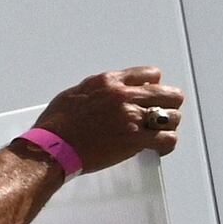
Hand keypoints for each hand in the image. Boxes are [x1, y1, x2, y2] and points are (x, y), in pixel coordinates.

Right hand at [28, 66, 183, 173]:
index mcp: (109, 82)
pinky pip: (167, 139)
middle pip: (169, 94)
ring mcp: (131, 118)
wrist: (50, 148)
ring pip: (172, 117)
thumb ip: (98, 90)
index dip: (154, 86)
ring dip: (168, 125)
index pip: (150, 74)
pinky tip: (160, 147)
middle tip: (162, 114)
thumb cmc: (55, 125)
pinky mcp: (134, 140)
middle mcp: (123, 96)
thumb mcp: (74, 94)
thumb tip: (109, 92)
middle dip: (168, 104)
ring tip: (160, 133)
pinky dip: (166, 144)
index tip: (150, 95)